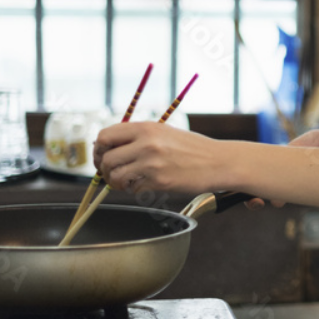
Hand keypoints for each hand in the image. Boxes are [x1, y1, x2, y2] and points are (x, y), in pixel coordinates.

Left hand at [94, 121, 224, 195]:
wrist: (219, 161)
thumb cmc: (193, 148)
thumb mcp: (165, 133)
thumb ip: (138, 137)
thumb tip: (109, 148)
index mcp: (146, 128)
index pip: (105, 136)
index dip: (99, 149)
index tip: (102, 156)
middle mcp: (147, 143)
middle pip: (106, 159)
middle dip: (105, 170)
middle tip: (112, 175)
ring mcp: (152, 163)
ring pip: (116, 177)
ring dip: (117, 183)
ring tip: (129, 182)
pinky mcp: (159, 182)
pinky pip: (133, 189)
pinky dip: (136, 190)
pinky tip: (147, 184)